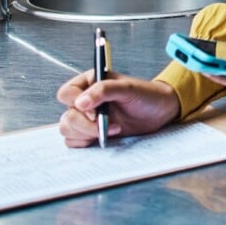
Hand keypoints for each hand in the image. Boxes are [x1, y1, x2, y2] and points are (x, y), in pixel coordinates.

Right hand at [57, 70, 180, 146]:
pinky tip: (106, 137)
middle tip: (109, 124)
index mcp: (91, 82)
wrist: (159, 112)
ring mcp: (86, 117)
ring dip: (87, 134)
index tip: (96, 112)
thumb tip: (79, 102)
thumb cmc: (146, 95)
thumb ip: (103, 90)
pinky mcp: (90, 133)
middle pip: (66, 116)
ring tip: (113, 129)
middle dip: (86, 125)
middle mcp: (85, 99)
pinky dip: (86, 142)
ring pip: (67, 129)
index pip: (66, 93)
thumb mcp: (127, 88)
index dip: (77, 104)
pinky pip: (73, 141)